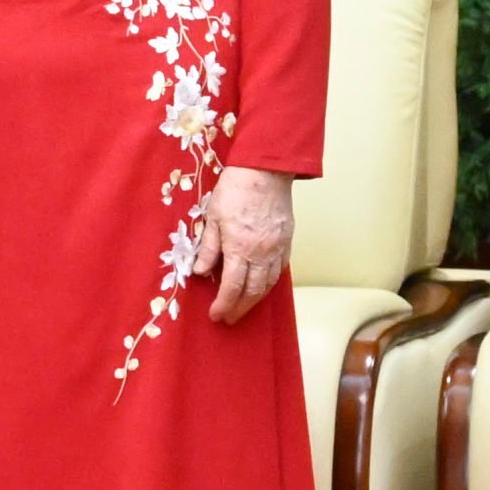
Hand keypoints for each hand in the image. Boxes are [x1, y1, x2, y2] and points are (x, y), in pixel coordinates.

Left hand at [197, 163, 294, 325]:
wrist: (265, 171)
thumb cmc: (235, 190)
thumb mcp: (212, 217)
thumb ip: (208, 248)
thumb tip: (201, 272)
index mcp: (240, 248)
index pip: (232, 287)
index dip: (223, 305)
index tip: (215, 315)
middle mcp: (262, 254)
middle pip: (253, 292)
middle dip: (240, 309)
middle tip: (228, 318)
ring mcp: (277, 249)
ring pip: (269, 284)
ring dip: (255, 300)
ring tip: (243, 307)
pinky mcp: (287, 241)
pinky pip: (280, 270)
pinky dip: (269, 283)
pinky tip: (261, 286)